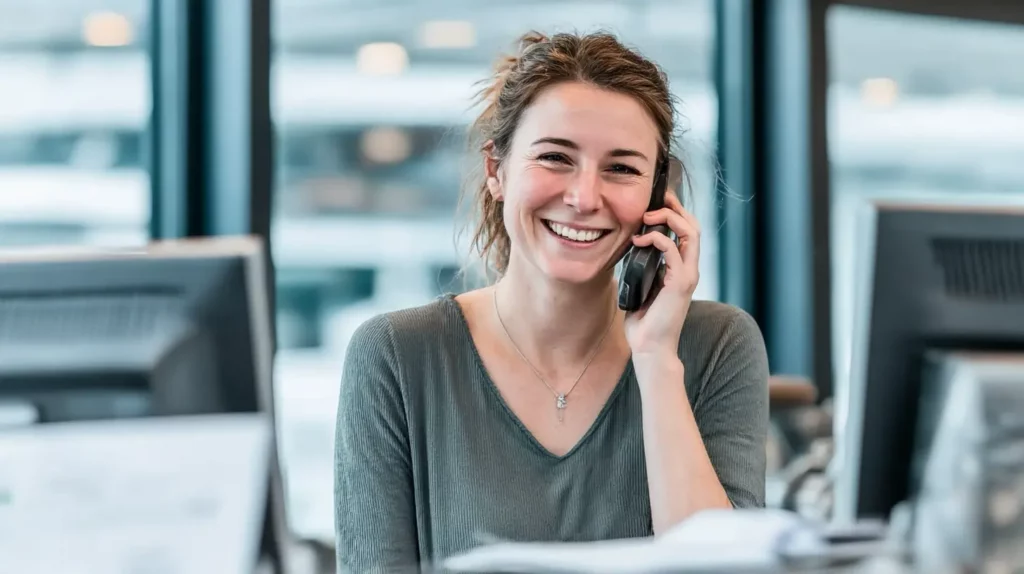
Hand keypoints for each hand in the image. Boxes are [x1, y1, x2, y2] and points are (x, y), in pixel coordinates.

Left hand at [623, 189, 699, 358]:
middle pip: (693, 226)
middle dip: (675, 207)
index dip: (675, 212)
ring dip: (669, 217)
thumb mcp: (642, 285)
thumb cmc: (644, 322)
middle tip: (654, 199)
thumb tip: (630, 247)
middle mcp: (689, 269)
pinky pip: (672, 248)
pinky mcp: (679, 283)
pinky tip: (639, 240)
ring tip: (647, 216)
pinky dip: (656, 238)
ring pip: (690, 232)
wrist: (650, 348)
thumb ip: (643, 266)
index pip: (686, 231)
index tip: (656, 201)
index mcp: (682, 269)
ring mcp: (687, 275)